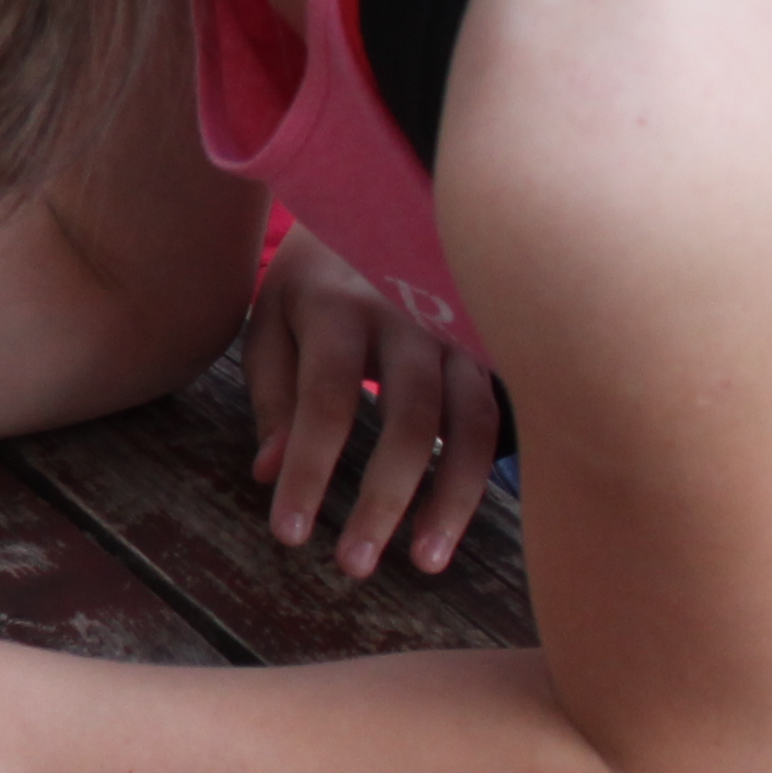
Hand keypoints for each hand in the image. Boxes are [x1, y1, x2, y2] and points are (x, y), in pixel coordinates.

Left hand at [243, 227, 503, 576]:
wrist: (381, 205)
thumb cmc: (314, 280)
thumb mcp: (271, 321)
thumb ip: (273, 395)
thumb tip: (270, 473)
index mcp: (339, 307)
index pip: (325, 402)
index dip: (307, 472)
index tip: (288, 535)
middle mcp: (410, 317)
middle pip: (408, 420)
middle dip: (384, 500)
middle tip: (353, 567)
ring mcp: (462, 330)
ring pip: (471, 424)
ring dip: (452, 499)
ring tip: (424, 562)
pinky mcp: (494, 345)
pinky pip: (501, 415)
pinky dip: (488, 471)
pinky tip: (468, 519)